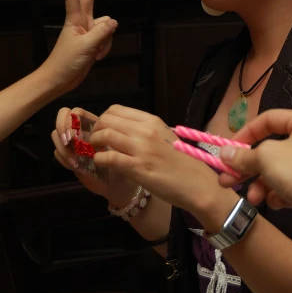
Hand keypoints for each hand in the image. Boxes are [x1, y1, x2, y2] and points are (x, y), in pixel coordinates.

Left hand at [40, 0, 116, 93]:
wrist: (59, 80)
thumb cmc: (66, 62)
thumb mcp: (86, 46)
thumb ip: (101, 32)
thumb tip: (114, 21)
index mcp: (74, 20)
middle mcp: (82, 22)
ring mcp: (88, 32)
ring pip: (106, 26)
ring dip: (106, 39)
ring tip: (95, 52)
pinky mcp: (93, 42)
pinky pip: (106, 39)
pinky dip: (105, 47)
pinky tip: (97, 56)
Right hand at [51, 107, 138, 205]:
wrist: (121, 182)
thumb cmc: (125, 160)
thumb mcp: (121, 144)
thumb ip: (111, 135)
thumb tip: (101, 132)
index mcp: (94, 125)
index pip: (75, 111)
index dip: (71, 117)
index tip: (77, 131)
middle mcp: (81, 131)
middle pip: (62, 118)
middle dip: (62, 128)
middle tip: (69, 141)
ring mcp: (73, 144)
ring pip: (56, 135)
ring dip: (63, 147)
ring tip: (75, 160)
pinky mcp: (70, 158)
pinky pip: (57, 152)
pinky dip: (64, 158)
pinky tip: (75, 165)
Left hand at [89, 106, 225, 216]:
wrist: (196, 182)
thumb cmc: (182, 161)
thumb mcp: (164, 136)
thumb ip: (145, 131)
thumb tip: (123, 130)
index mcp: (152, 121)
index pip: (116, 109)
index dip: (103, 119)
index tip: (103, 129)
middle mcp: (145, 130)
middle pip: (107, 120)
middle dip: (95, 130)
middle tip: (96, 141)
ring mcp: (141, 148)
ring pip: (105, 135)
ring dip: (95, 143)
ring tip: (97, 151)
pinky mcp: (138, 167)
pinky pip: (109, 157)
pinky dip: (100, 159)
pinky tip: (102, 163)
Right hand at [217, 109, 291, 237]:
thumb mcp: (265, 157)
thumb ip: (243, 155)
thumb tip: (223, 153)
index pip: (269, 119)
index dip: (246, 133)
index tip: (228, 149)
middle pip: (271, 150)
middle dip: (247, 166)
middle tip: (226, 179)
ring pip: (277, 171)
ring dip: (260, 184)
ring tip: (252, 198)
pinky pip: (288, 187)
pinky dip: (277, 195)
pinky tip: (274, 202)